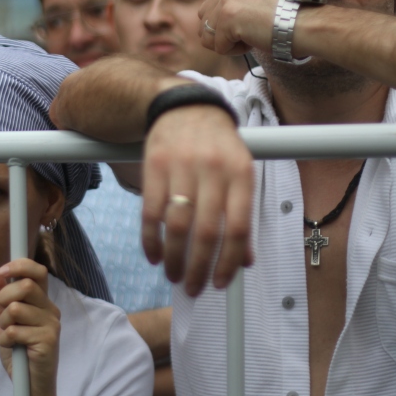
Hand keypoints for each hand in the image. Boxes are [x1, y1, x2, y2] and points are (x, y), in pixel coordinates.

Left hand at [0, 259, 60, 395]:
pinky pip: (15, 330)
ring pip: (16, 308)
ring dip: (3, 323)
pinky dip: (6, 339)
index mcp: (41, 301)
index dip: (20, 265)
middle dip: (4, 297)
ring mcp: (52, 324)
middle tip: (1, 314)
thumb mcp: (3, 319)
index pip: (38, 271)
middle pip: (26, 286)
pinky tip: (13, 347)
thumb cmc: (18, 349)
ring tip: (9, 335)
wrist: (28, 383)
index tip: (2, 271)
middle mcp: (50, 309)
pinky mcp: (48, 340)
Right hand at [141, 106, 253, 296]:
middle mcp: (213, 169)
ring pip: (176, 225)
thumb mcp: (239, 175)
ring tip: (173, 274)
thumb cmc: (217, 148)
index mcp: (241, 174)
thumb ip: (241, 216)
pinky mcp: (154, 165)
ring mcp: (182, 166)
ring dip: (173, 258)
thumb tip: (244, 260)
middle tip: (193, 287)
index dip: (228, 262)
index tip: (220, 283)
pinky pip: (150, 212)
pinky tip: (153, 255)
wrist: (185, 107)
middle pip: (206, 231)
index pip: (237, 228)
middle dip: (198, 267)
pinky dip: (150, 239)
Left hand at [198, 0, 280, 56]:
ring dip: (228, 44)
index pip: (208, 11)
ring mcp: (227, 1)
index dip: (222, 28)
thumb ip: (233, 7)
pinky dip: (235, 51)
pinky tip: (253, 40)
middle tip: (246, 35)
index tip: (245, 27)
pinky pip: (219, 47)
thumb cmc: (282, 21)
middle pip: (203, 24)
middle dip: (220, 37)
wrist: (302, 25)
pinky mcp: (228, 18)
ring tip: (251, 36)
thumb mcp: (253, 4)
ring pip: (208, 38)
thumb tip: (207, 26)